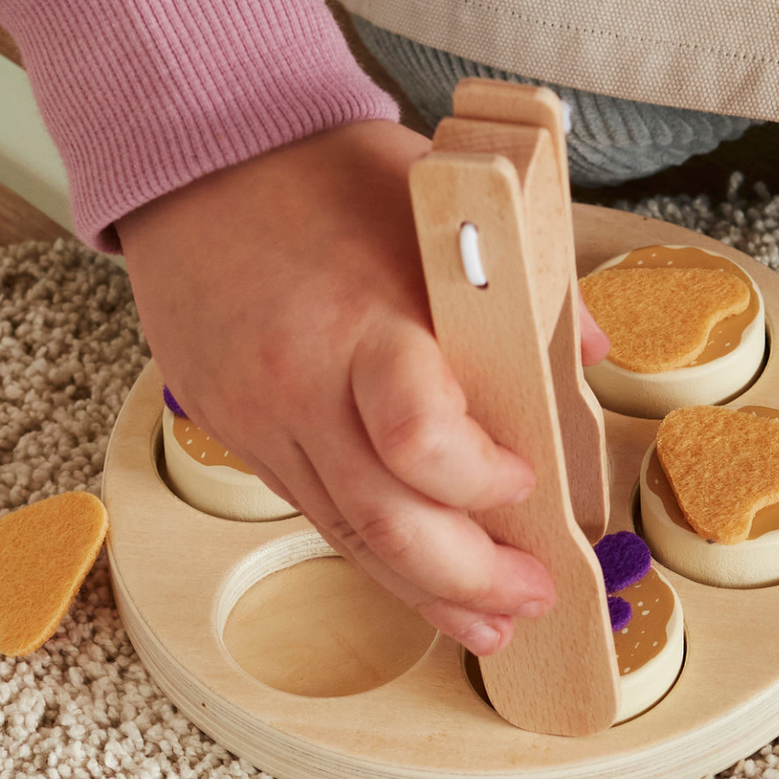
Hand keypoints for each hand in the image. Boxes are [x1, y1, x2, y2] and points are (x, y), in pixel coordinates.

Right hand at [118, 120, 604, 653]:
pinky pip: (309, 510)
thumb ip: (519, 285)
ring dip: (424, 592)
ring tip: (488, 621)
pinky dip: (370, 552)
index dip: (481, 482)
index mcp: (360, 321)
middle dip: (468, 577)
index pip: (419, 439)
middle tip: (532, 591)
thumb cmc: (317, 171)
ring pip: (344, 536)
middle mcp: (300, 385)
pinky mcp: (233, 432)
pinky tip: (415, 576)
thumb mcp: (435, 203)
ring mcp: (257, 418)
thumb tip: (585, 356)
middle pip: (385, 522)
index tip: (527, 482)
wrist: (193, 157)